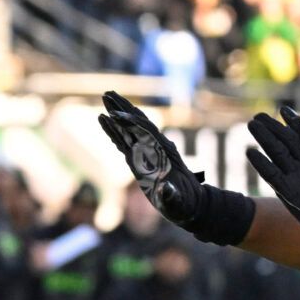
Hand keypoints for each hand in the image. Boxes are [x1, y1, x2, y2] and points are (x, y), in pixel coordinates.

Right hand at [97, 91, 203, 224]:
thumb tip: (166, 189)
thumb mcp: (178, 203)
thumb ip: (171, 197)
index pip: (144, 134)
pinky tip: (107, 121)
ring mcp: (150, 151)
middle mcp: (156, 148)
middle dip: (123, 109)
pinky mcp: (143, 158)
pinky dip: (117, 130)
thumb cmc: (184, 205)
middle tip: (107, 94)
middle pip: (137, 123)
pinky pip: (127, 140)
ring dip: (119, 112)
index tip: (115, 114)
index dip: (130, 124)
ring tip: (106, 98)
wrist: (193, 203)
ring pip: (132, 127)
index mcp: (162, 155)